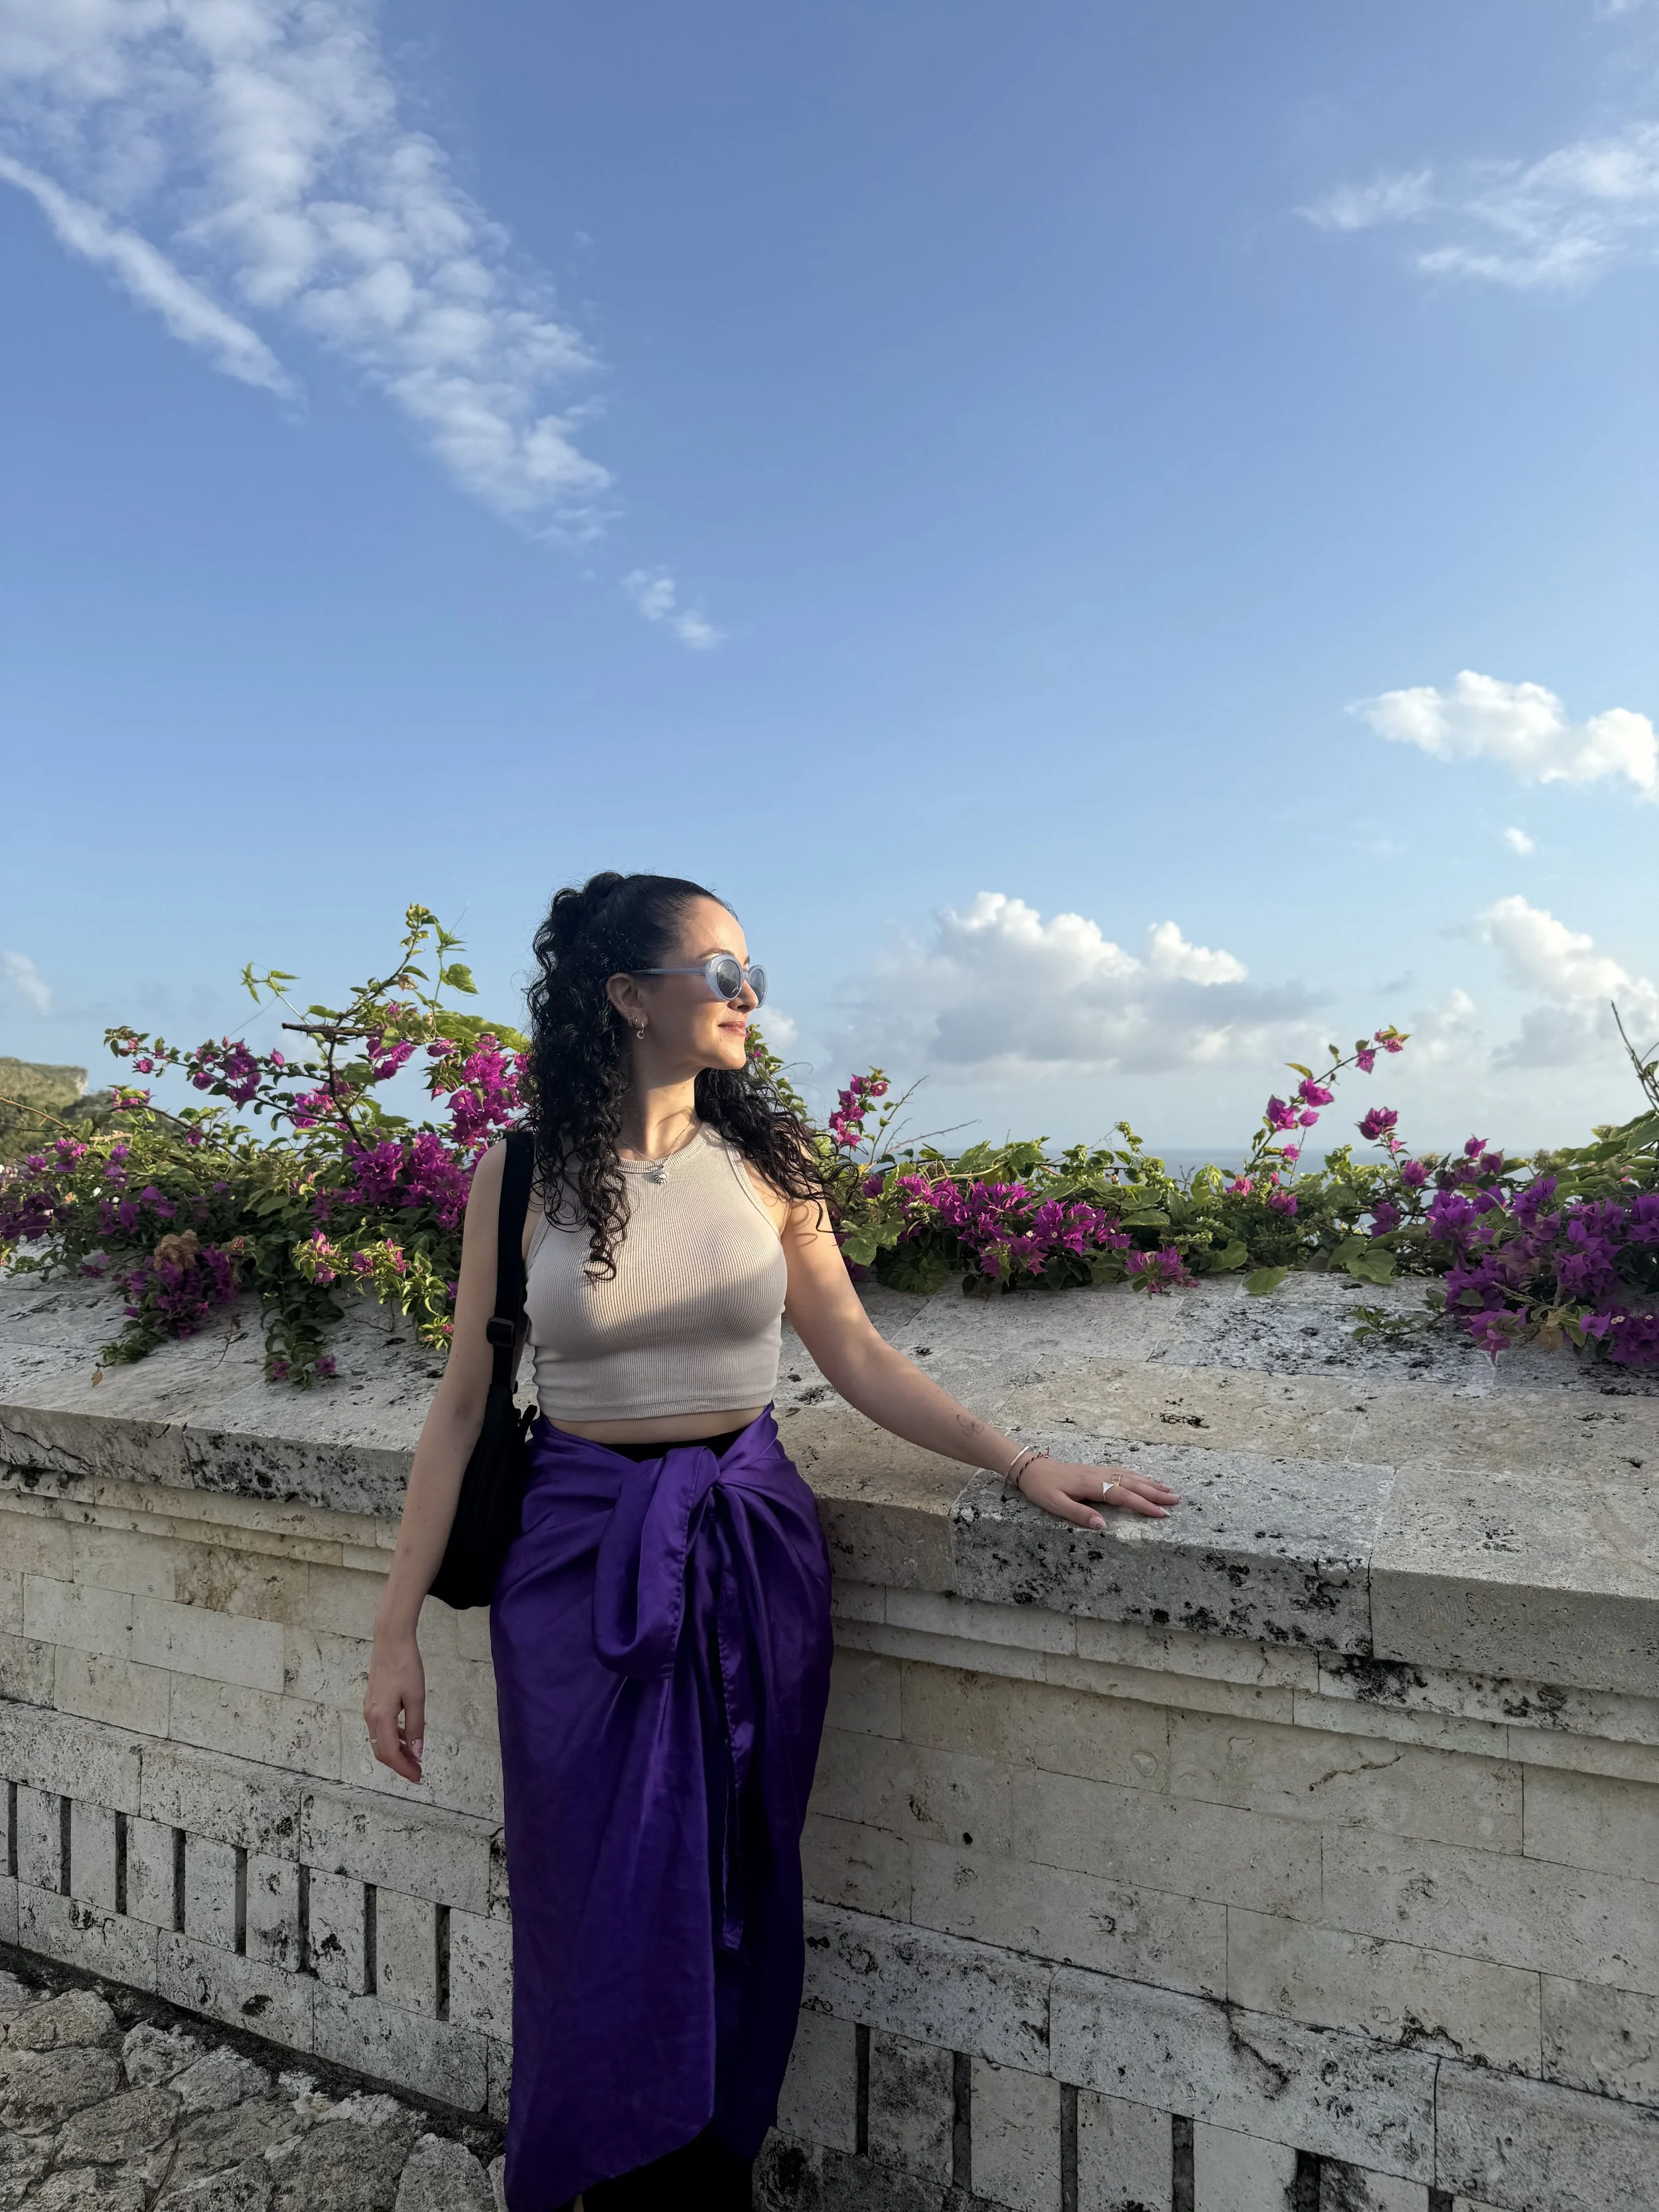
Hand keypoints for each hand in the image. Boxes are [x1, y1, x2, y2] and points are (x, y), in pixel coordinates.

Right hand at [363, 1629, 425, 1783]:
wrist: (391, 1641)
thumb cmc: (406, 1666)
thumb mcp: (416, 1698)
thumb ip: (416, 1727)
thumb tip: (417, 1753)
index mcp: (381, 1717)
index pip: (390, 1754)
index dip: (403, 1768)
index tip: (418, 1777)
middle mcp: (370, 1717)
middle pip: (382, 1751)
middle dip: (399, 1764)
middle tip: (418, 1770)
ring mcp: (369, 1710)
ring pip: (381, 1741)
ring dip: (397, 1751)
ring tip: (415, 1756)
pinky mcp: (372, 1703)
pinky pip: (380, 1729)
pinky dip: (393, 1738)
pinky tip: (407, 1736)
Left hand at [1015, 1458, 1180, 1528]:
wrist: (1030, 1467)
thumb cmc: (1041, 1489)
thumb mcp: (1055, 1505)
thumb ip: (1080, 1514)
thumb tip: (1103, 1525)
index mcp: (1091, 1485)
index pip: (1123, 1496)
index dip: (1143, 1505)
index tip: (1162, 1513)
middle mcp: (1099, 1475)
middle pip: (1132, 1484)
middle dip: (1155, 1493)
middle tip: (1176, 1500)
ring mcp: (1098, 1471)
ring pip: (1129, 1476)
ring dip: (1150, 1483)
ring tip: (1168, 1489)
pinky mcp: (1095, 1470)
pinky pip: (1122, 1471)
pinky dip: (1138, 1476)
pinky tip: (1145, 1479)